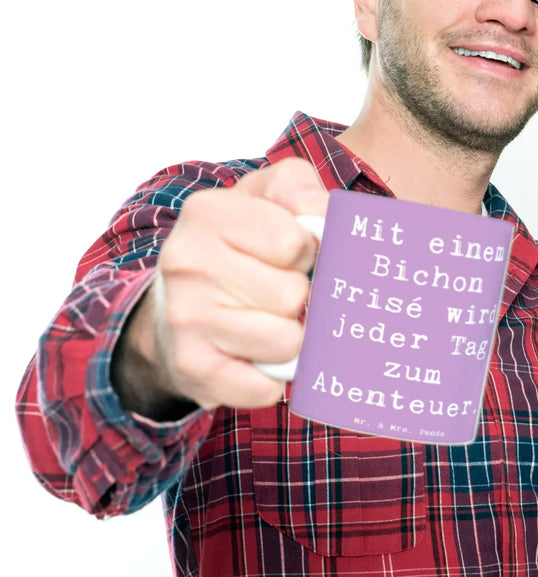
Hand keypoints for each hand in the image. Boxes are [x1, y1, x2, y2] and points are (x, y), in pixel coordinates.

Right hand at [112, 158, 328, 414]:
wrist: (176, 306)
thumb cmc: (240, 246)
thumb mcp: (268, 196)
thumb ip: (300, 189)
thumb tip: (323, 217)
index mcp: (207, 213)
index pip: (295, 243)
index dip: (304, 253)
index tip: (285, 254)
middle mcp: (186, 262)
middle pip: (293, 295)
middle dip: (296, 295)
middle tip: (270, 290)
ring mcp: (185, 317)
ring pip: (288, 342)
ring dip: (289, 337)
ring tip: (264, 320)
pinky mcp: (192, 368)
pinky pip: (266, 387)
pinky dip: (272, 378)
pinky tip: (253, 356)